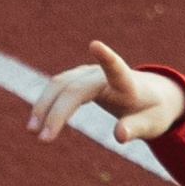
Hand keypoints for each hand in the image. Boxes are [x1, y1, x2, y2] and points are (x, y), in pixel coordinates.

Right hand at [27, 39, 184, 144]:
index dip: (107, 57)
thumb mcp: (152, 125)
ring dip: (43, 106)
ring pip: (59, 84)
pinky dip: (44, 105)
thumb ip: (137, 129)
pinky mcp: (77, 80)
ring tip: (32, 132)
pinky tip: (36, 124)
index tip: (95, 45)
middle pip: (75, 88)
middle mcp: (102, 74)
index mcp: (126, 83)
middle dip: (57, 111)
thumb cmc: (152, 111)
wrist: (148, 95)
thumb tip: (119, 136)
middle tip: (43, 139)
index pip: (116, 68)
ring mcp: (87, 74)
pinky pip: (57, 88)